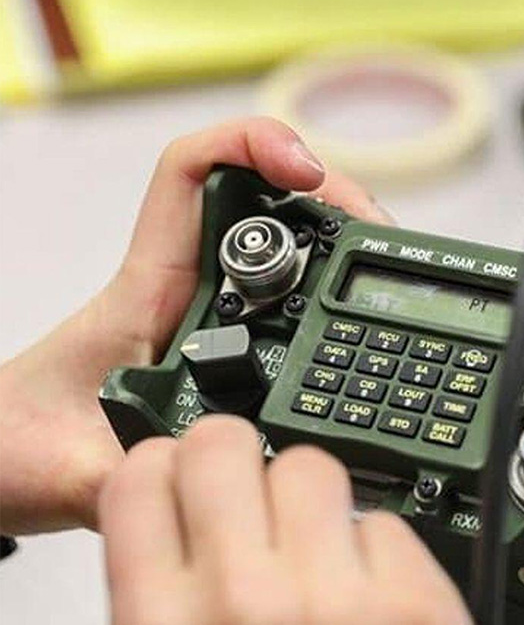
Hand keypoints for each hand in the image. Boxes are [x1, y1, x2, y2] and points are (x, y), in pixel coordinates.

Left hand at [0, 119, 389, 533]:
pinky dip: (326, 293)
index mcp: (148, 288)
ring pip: (284, 246)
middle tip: (380, 234)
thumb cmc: (22, 441)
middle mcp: (184, 290)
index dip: (251, 144)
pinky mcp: (221, 345)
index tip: (305, 174)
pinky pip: (285, 298)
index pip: (190, 172)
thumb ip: (132, 480)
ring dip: (336, 242)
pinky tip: (355, 325)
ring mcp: (207, 315)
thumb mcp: (74, 472)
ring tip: (385, 269)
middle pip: (265, 199)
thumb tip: (203, 480)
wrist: (5, 460)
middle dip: (329, 199)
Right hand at [101, 417, 515, 624]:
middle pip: (222, 442)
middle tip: (262, 495)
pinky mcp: (415, 601)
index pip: (136, 476)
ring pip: (311, 464)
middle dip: (241, 458)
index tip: (190, 474)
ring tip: (327, 554)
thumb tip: (187, 511)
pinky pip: (384, 520)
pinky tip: (379, 602)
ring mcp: (330, 598)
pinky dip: (382, 550)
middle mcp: (238, 606)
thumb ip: (174, 601)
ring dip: (317, 498)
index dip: (167, 465)